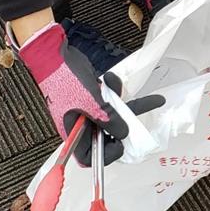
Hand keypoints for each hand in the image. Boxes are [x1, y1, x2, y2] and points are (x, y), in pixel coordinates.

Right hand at [13, 22, 163, 164]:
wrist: (55, 54)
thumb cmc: (64, 79)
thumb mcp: (91, 103)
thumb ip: (108, 119)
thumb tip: (124, 133)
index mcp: (74, 133)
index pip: (90, 156)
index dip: (107, 154)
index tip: (120, 142)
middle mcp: (81, 125)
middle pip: (107, 136)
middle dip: (125, 128)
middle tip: (140, 124)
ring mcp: (88, 110)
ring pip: (114, 116)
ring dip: (129, 107)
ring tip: (155, 100)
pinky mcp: (93, 97)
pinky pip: (110, 100)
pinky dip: (115, 90)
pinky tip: (111, 79)